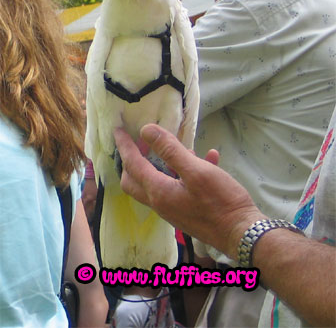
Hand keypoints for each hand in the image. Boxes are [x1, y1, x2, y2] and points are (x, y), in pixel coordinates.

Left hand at [114, 124, 263, 259]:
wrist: (242, 234)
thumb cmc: (220, 202)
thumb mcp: (196, 171)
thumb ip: (170, 150)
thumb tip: (145, 130)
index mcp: (158, 191)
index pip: (133, 165)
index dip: (125, 146)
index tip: (118, 130)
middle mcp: (160, 203)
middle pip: (134, 181)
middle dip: (131, 160)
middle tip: (139, 142)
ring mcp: (173, 209)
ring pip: (156, 183)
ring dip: (159, 164)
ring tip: (173, 146)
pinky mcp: (186, 211)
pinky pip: (178, 187)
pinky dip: (184, 172)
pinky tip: (208, 158)